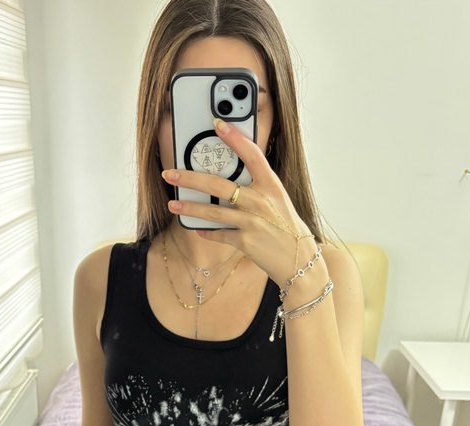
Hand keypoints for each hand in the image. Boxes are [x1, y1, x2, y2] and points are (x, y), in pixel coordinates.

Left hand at [161, 117, 316, 288]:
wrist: (298, 258)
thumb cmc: (286, 225)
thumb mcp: (277, 199)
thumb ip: (257, 187)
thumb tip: (230, 178)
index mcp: (271, 185)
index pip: (252, 154)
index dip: (235, 138)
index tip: (218, 124)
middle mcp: (261, 201)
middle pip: (219, 185)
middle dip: (190, 179)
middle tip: (171, 174)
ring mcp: (252, 222)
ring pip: (213, 212)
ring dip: (189, 208)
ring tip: (173, 205)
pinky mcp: (246, 242)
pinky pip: (220, 234)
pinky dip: (207, 232)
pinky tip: (196, 229)